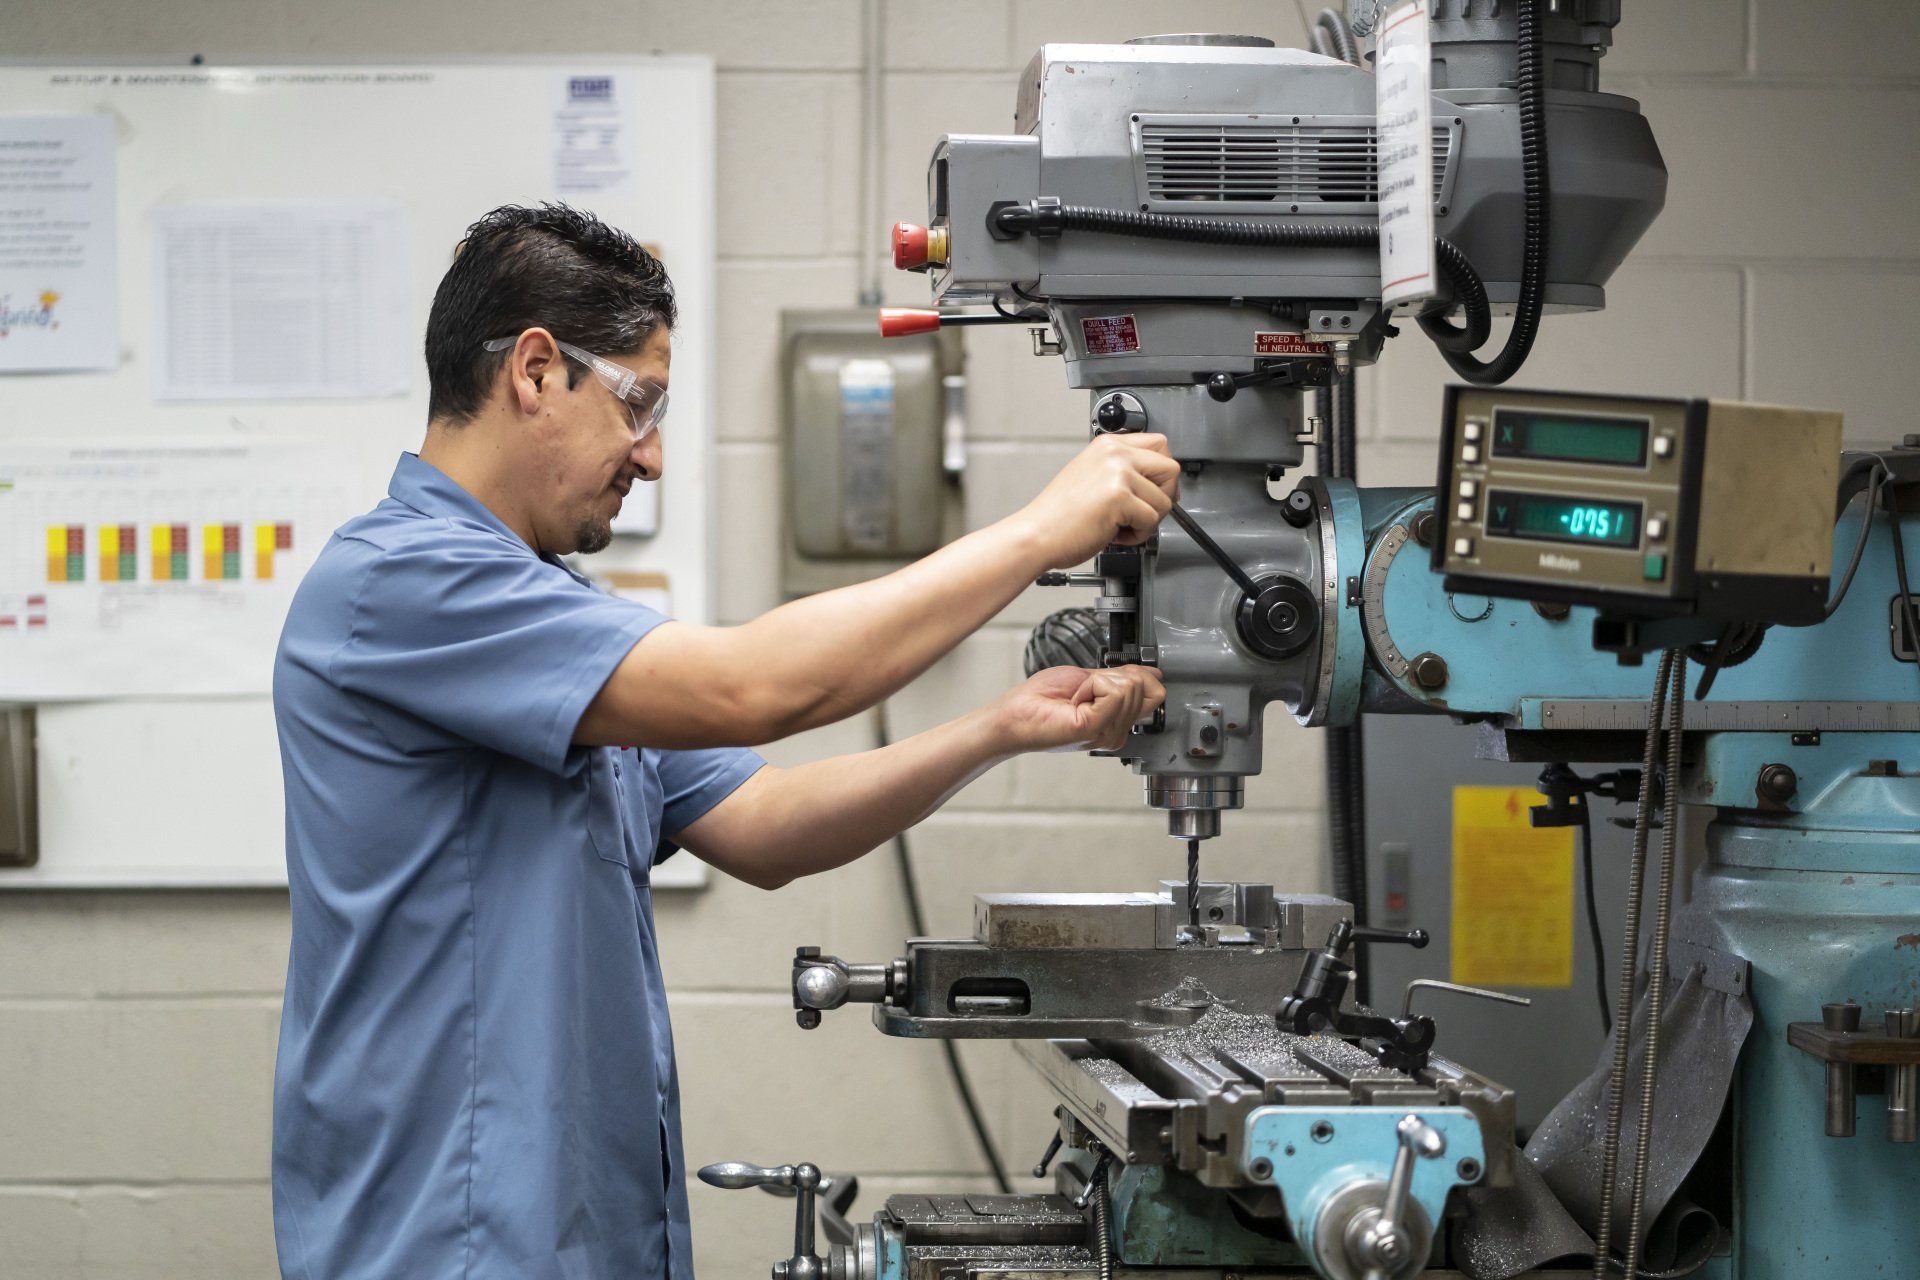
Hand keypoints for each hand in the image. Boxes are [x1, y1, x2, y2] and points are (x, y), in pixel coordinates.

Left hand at [987, 665, 1165, 754]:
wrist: (1014, 714)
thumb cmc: (1041, 700)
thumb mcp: (1091, 679)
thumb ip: (1122, 677)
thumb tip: (1153, 672)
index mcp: (1118, 721)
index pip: (1156, 693)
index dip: (1136, 676)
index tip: (1104, 680)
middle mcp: (1117, 732)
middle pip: (1144, 687)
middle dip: (1110, 677)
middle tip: (1083, 692)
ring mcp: (1108, 733)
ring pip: (1128, 687)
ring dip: (1097, 681)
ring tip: (1077, 698)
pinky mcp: (1095, 727)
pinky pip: (1113, 691)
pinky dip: (1090, 685)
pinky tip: (1074, 701)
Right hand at [1015, 434, 1180, 568]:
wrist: (1036, 534)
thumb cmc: (1058, 515)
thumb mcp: (1090, 475)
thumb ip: (1120, 470)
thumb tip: (1152, 481)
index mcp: (1107, 445)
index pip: (1159, 444)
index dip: (1162, 472)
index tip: (1154, 489)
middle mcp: (1114, 454)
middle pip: (1171, 468)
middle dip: (1164, 495)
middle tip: (1144, 511)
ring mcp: (1118, 473)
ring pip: (1165, 500)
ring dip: (1148, 520)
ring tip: (1122, 526)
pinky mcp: (1120, 498)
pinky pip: (1152, 520)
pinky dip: (1138, 535)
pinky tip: (1115, 534)